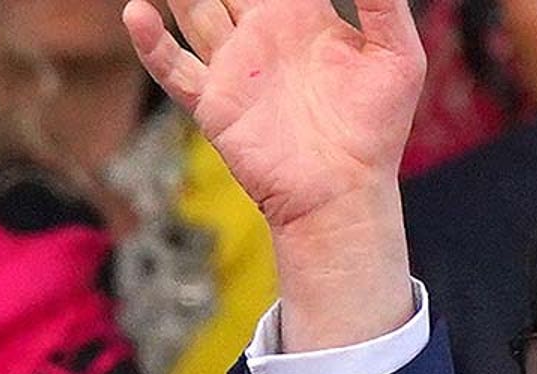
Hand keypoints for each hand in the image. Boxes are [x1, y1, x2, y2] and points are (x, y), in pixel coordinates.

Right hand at [125, 0, 423, 233]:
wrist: (345, 192)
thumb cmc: (377, 128)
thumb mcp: (398, 58)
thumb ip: (383, 4)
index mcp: (304, 16)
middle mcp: (262, 33)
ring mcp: (234, 66)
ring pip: (193, 8)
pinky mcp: (213, 102)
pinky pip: (171, 67)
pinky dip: (151, 41)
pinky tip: (138, 11)